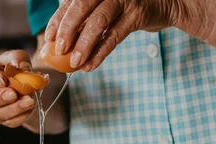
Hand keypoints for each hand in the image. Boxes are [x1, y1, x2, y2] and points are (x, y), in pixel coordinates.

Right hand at [0, 51, 37, 127]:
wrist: (20, 84)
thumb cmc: (11, 67)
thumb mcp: (15, 57)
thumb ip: (18, 59)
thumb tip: (23, 68)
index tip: (3, 80)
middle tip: (13, 94)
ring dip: (13, 109)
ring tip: (29, 101)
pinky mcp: (1, 120)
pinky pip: (9, 122)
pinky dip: (21, 116)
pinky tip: (30, 108)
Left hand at [44, 0, 183, 71]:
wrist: (167, 3)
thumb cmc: (127, 8)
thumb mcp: (105, 7)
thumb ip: (85, 20)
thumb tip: (58, 45)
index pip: (71, 1)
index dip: (57, 20)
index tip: (48, 39)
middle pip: (82, 6)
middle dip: (67, 30)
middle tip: (58, 51)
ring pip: (98, 21)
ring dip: (84, 44)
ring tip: (74, 63)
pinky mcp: (138, 14)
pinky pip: (114, 36)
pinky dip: (100, 53)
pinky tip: (90, 66)